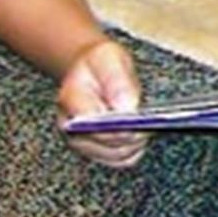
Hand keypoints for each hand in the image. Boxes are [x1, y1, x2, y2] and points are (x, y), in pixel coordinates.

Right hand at [57, 39, 148, 168]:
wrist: (93, 70)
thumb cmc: (100, 63)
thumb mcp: (108, 57)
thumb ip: (117, 80)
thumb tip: (128, 107)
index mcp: (69, 101)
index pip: (91, 122)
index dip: (115, 125)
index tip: (134, 120)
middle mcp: (72, 127)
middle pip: (105, 143)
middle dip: (129, 135)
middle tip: (148, 124)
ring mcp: (84, 142)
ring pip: (116, 155)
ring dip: (134, 144)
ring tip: (146, 127)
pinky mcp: (99, 151)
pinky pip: (121, 159)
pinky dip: (134, 150)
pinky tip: (141, 136)